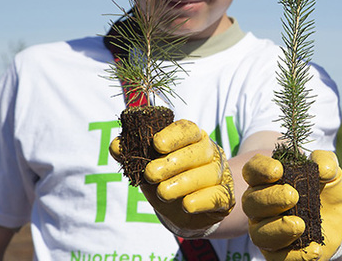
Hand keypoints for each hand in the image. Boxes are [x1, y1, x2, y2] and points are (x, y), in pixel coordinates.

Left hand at [110, 119, 234, 236]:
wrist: (185, 213)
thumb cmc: (168, 181)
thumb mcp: (148, 167)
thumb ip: (132, 155)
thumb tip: (115, 145)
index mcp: (192, 139)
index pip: (188, 129)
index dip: (174, 135)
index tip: (156, 144)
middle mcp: (210, 153)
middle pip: (199, 150)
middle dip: (174, 162)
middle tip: (151, 174)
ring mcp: (220, 175)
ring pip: (208, 173)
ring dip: (183, 183)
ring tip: (162, 193)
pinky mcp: (225, 198)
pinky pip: (218, 196)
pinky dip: (202, 199)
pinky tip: (187, 204)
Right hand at [242, 150, 341, 260]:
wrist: (336, 219)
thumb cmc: (324, 189)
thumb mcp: (329, 171)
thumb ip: (326, 162)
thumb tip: (323, 169)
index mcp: (267, 180)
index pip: (252, 171)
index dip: (260, 169)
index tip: (278, 169)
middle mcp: (260, 205)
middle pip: (251, 202)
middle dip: (270, 198)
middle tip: (293, 196)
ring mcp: (265, 230)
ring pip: (258, 233)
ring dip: (277, 228)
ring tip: (300, 224)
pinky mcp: (276, 253)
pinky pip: (277, 257)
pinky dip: (294, 254)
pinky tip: (313, 248)